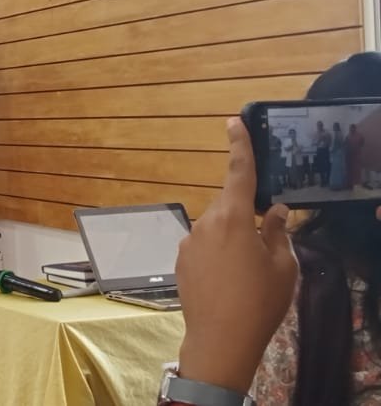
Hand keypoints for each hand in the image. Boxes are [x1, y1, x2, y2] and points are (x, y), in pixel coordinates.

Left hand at [176, 118, 299, 393]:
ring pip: (216, 228)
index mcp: (234, 219)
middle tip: (262, 247)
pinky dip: (217, 255)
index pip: (239, 173)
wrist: (219, 340)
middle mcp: (205, 223)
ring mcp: (188, 242)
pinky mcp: (180, 259)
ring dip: (231, 239)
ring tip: (245, 274)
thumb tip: (275, 211)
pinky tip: (227, 281)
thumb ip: (277, 232)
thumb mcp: (283, 267)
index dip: (239, 146)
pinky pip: (203, 246)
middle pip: (229, 206)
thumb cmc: (258, 303)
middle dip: (245, 216)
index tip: (233, 122)